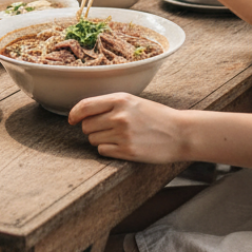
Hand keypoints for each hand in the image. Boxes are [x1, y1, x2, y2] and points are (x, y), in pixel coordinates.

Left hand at [69, 92, 187, 161]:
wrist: (180, 133)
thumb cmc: (156, 116)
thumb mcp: (134, 102)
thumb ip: (111, 104)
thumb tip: (84, 112)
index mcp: (120, 99)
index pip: (85, 106)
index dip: (74, 114)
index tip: (71, 119)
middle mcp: (119, 116)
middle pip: (86, 125)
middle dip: (91, 128)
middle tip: (105, 128)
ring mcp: (123, 135)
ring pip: (93, 139)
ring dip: (100, 139)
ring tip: (117, 137)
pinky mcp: (127, 152)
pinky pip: (103, 151)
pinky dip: (108, 150)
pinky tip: (121, 145)